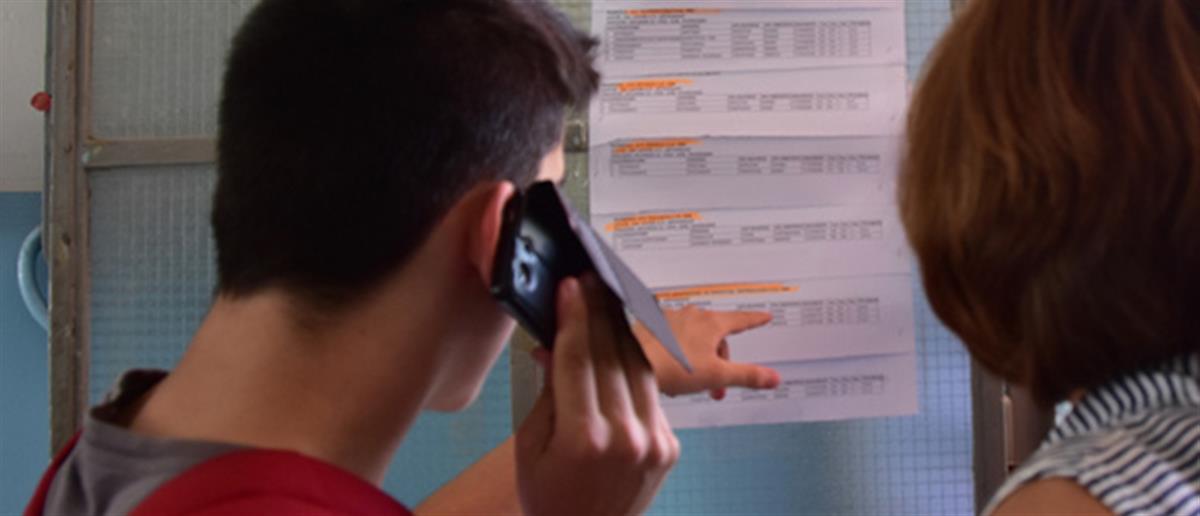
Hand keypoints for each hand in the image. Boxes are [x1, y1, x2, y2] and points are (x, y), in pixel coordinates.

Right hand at [516, 275, 678, 515]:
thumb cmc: (549, 496)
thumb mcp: (530, 447)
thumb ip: (546, 396)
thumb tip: (553, 346)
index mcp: (582, 439)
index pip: (577, 361)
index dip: (573, 319)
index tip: (570, 287)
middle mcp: (624, 437)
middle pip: (611, 357)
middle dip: (599, 314)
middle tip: (591, 281)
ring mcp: (653, 441)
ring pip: (638, 369)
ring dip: (622, 331)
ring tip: (608, 302)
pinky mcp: (669, 445)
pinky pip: (651, 394)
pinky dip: (634, 368)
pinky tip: (622, 343)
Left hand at [634, 306, 780, 399]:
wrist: (633, 362)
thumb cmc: (671, 366)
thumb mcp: (717, 376)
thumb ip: (747, 376)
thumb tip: (772, 377)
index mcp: (711, 323)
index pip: (741, 320)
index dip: (755, 320)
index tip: (764, 317)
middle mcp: (692, 316)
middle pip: (717, 336)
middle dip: (721, 361)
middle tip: (717, 386)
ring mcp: (671, 319)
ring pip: (696, 338)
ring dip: (701, 359)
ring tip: (692, 381)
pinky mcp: (654, 326)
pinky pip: (676, 338)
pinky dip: (680, 353)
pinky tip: (673, 370)